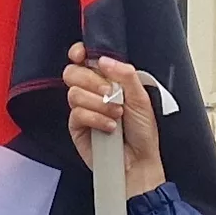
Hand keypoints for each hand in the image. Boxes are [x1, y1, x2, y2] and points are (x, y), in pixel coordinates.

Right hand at [64, 45, 167, 197]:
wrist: (139, 161)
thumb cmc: (143, 132)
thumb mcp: (141, 98)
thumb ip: (125, 74)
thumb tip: (104, 60)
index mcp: (107, 80)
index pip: (85, 59)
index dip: (79, 53)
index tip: (82, 55)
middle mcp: (92, 92)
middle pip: (73, 73)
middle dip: (93, 82)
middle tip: (111, 94)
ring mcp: (82, 109)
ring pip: (74, 93)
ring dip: (99, 104)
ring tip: (117, 114)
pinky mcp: (76, 127)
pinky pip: (77, 114)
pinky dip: (96, 119)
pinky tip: (109, 127)